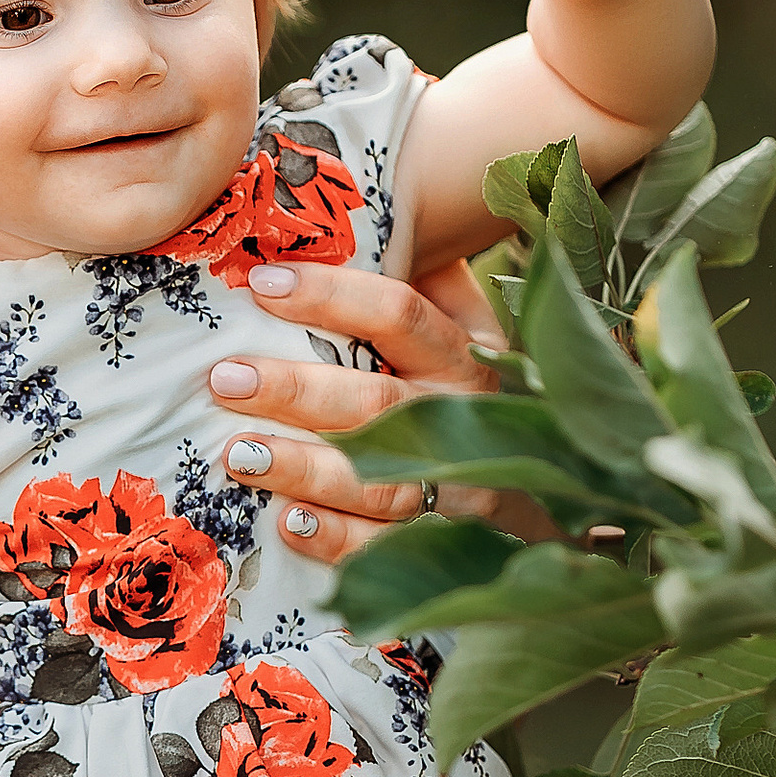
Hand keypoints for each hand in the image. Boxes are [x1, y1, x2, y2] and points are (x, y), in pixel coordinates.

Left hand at [207, 260, 529, 569]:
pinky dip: (336, 539)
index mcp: (467, 358)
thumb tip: (332, 228)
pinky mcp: (445, 548)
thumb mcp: (460, 323)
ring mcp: (460, 491)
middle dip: (296, 390)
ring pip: (378, 480)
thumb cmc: (467, 390)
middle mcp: (468, 423)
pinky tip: (287, 522)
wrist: (550, 490)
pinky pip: (385, 548)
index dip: (332, 295)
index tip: (262, 283)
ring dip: (304, 468)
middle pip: (377, 401)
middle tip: (225, 379)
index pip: (400, 315)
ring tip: (237, 454)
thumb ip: (418, 278)